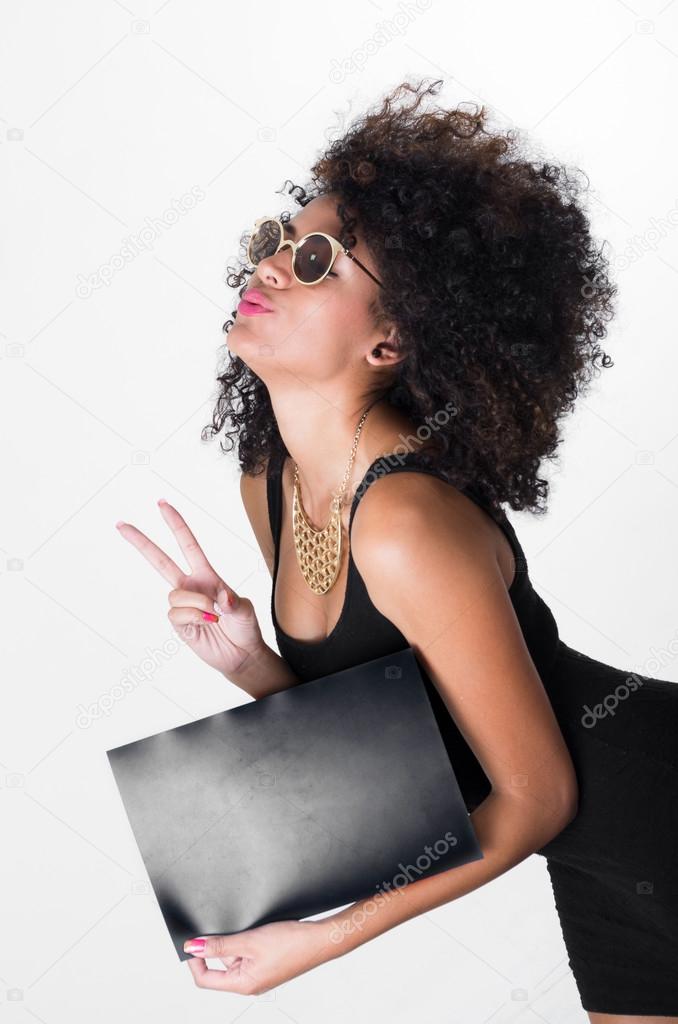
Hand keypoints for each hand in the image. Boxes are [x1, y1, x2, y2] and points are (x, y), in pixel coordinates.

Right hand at [116, 499, 265, 677]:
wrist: (242, 654)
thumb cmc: (245, 627)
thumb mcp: (245, 609)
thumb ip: (233, 601)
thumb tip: (219, 599)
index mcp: (206, 575)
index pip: (187, 544)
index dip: (176, 524)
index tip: (162, 504)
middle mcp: (190, 586)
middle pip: (160, 561)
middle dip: (141, 542)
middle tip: (121, 524)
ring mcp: (183, 605)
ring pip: (175, 593)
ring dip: (197, 602)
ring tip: (215, 614)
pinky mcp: (179, 623)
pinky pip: (176, 612)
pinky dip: (194, 615)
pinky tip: (206, 623)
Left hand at [183, 920, 336, 993]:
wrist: (320, 939)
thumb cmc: (292, 944)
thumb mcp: (250, 941)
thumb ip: (220, 945)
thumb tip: (195, 947)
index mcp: (243, 984)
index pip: (205, 979)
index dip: (195, 960)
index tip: (192, 942)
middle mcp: (249, 983)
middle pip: (219, 968)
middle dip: (217, 947)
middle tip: (223, 928)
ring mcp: (258, 974)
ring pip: (234, 958)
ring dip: (233, 942)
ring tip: (249, 929)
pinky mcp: (266, 964)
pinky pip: (247, 955)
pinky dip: (245, 942)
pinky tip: (256, 931)